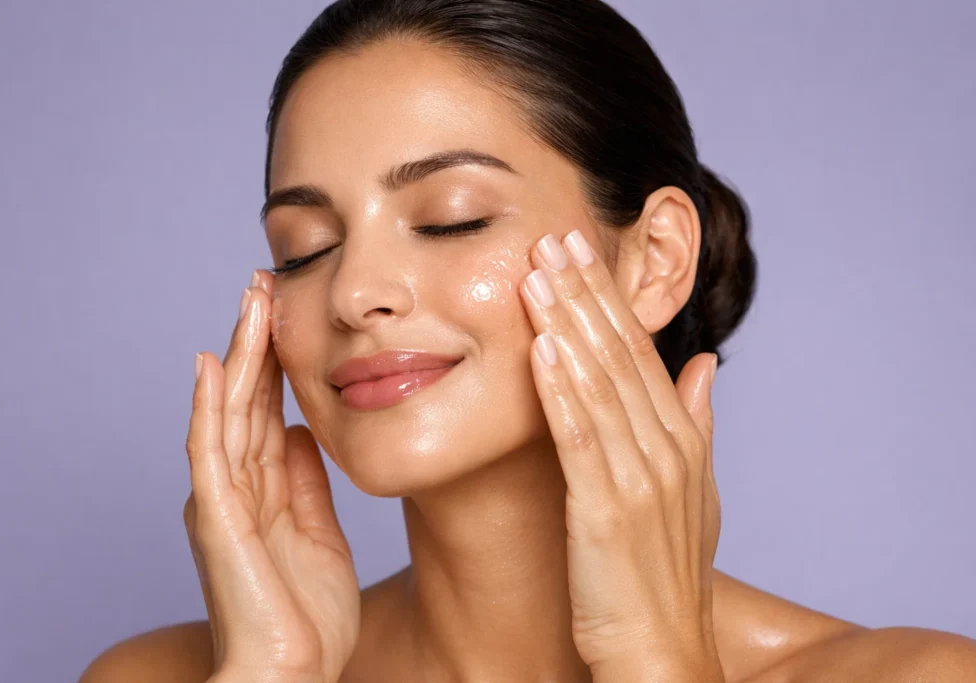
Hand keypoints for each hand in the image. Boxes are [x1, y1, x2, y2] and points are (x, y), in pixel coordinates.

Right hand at [184, 270, 359, 682]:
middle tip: (265, 282)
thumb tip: (301, 433)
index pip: (264, 410)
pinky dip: (210, 407)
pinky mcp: (216, 518)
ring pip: (228, 411)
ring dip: (239, 354)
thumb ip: (305, 483)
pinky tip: (215, 364)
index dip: (275, 360)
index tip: (287, 312)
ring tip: (250, 299)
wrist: (294, 676)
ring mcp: (221, 500)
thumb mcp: (318, 533)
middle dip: (256, 340)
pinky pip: (211, 452)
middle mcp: (233, 488)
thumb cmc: (306, 616)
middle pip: (244, 399)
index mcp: (259, 491)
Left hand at [520, 232, 723, 680]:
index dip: (609, 299)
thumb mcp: (692, 491)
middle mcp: (666, 448)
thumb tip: (705, 362)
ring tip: (538, 271)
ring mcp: (639, 478)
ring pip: (599, 384)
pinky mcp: (606, 511)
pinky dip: (561, 389)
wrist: (661, 653)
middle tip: (553, 235)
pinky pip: (580, 438)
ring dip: (568, 324)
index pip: (639, 352)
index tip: (581, 250)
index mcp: (679, 439)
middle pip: (619, 355)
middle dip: (585, 292)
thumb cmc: (663, 574)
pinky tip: (540, 347)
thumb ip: (696, 422)